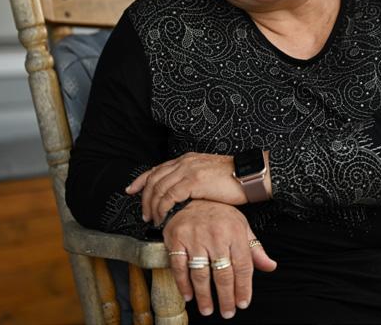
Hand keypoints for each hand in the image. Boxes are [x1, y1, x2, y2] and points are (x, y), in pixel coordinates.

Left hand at [126, 152, 247, 224]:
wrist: (249, 176)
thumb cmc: (232, 180)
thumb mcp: (207, 176)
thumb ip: (191, 181)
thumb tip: (180, 196)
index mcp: (186, 159)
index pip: (156, 169)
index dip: (140, 180)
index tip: (130, 190)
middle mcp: (184, 162)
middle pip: (154, 179)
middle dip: (144, 198)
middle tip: (144, 214)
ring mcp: (188, 170)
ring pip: (158, 188)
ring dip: (152, 206)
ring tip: (153, 220)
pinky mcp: (193, 181)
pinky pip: (169, 196)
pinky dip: (162, 208)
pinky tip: (163, 218)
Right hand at [163, 200, 276, 318]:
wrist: (189, 197)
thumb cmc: (218, 213)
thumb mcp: (241, 225)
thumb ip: (254, 248)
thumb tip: (270, 266)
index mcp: (235, 232)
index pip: (243, 266)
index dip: (243, 288)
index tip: (243, 303)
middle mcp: (216, 235)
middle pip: (223, 274)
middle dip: (226, 297)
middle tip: (227, 312)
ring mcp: (195, 238)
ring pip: (200, 274)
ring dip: (204, 296)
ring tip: (208, 309)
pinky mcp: (176, 239)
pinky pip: (179, 267)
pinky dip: (183, 284)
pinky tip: (189, 296)